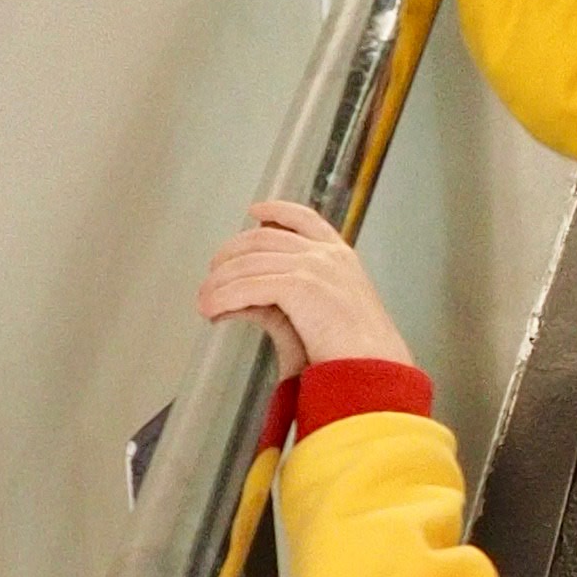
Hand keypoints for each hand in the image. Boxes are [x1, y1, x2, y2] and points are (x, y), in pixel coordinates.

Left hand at [197, 203, 412, 385]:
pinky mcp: (300, 286)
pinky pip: (247, 287)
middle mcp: (327, 255)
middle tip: (211, 278)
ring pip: (248, 264)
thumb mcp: (322, 311)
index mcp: (340, 257)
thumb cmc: (353, 351)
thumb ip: (286, 298)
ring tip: (204, 303)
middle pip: (262, 239)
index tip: (255, 211)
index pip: (305, 219)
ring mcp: (315, 267)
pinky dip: (223, 298)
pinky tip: (213, 311)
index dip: (277, 210)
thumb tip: (239, 298)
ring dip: (218, 284)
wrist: (373, 366)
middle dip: (229, 255)